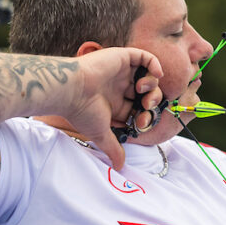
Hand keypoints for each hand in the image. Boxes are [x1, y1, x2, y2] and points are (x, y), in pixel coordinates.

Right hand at [68, 47, 163, 167]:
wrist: (70, 89)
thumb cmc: (81, 111)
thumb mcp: (101, 133)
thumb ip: (113, 148)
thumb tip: (119, 167)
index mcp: (114, 103)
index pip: (138, 108)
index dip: (146, 115)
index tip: (142, 122)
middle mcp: (118, 87)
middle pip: (146, 93)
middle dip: (152, 101)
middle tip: (147, 107)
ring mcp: (120, 72)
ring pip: (147, 76)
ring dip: (153, 85)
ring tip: (142, 89)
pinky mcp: (121, 58)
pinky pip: (144, 56)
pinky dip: (154, 64)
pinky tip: (155, 74)